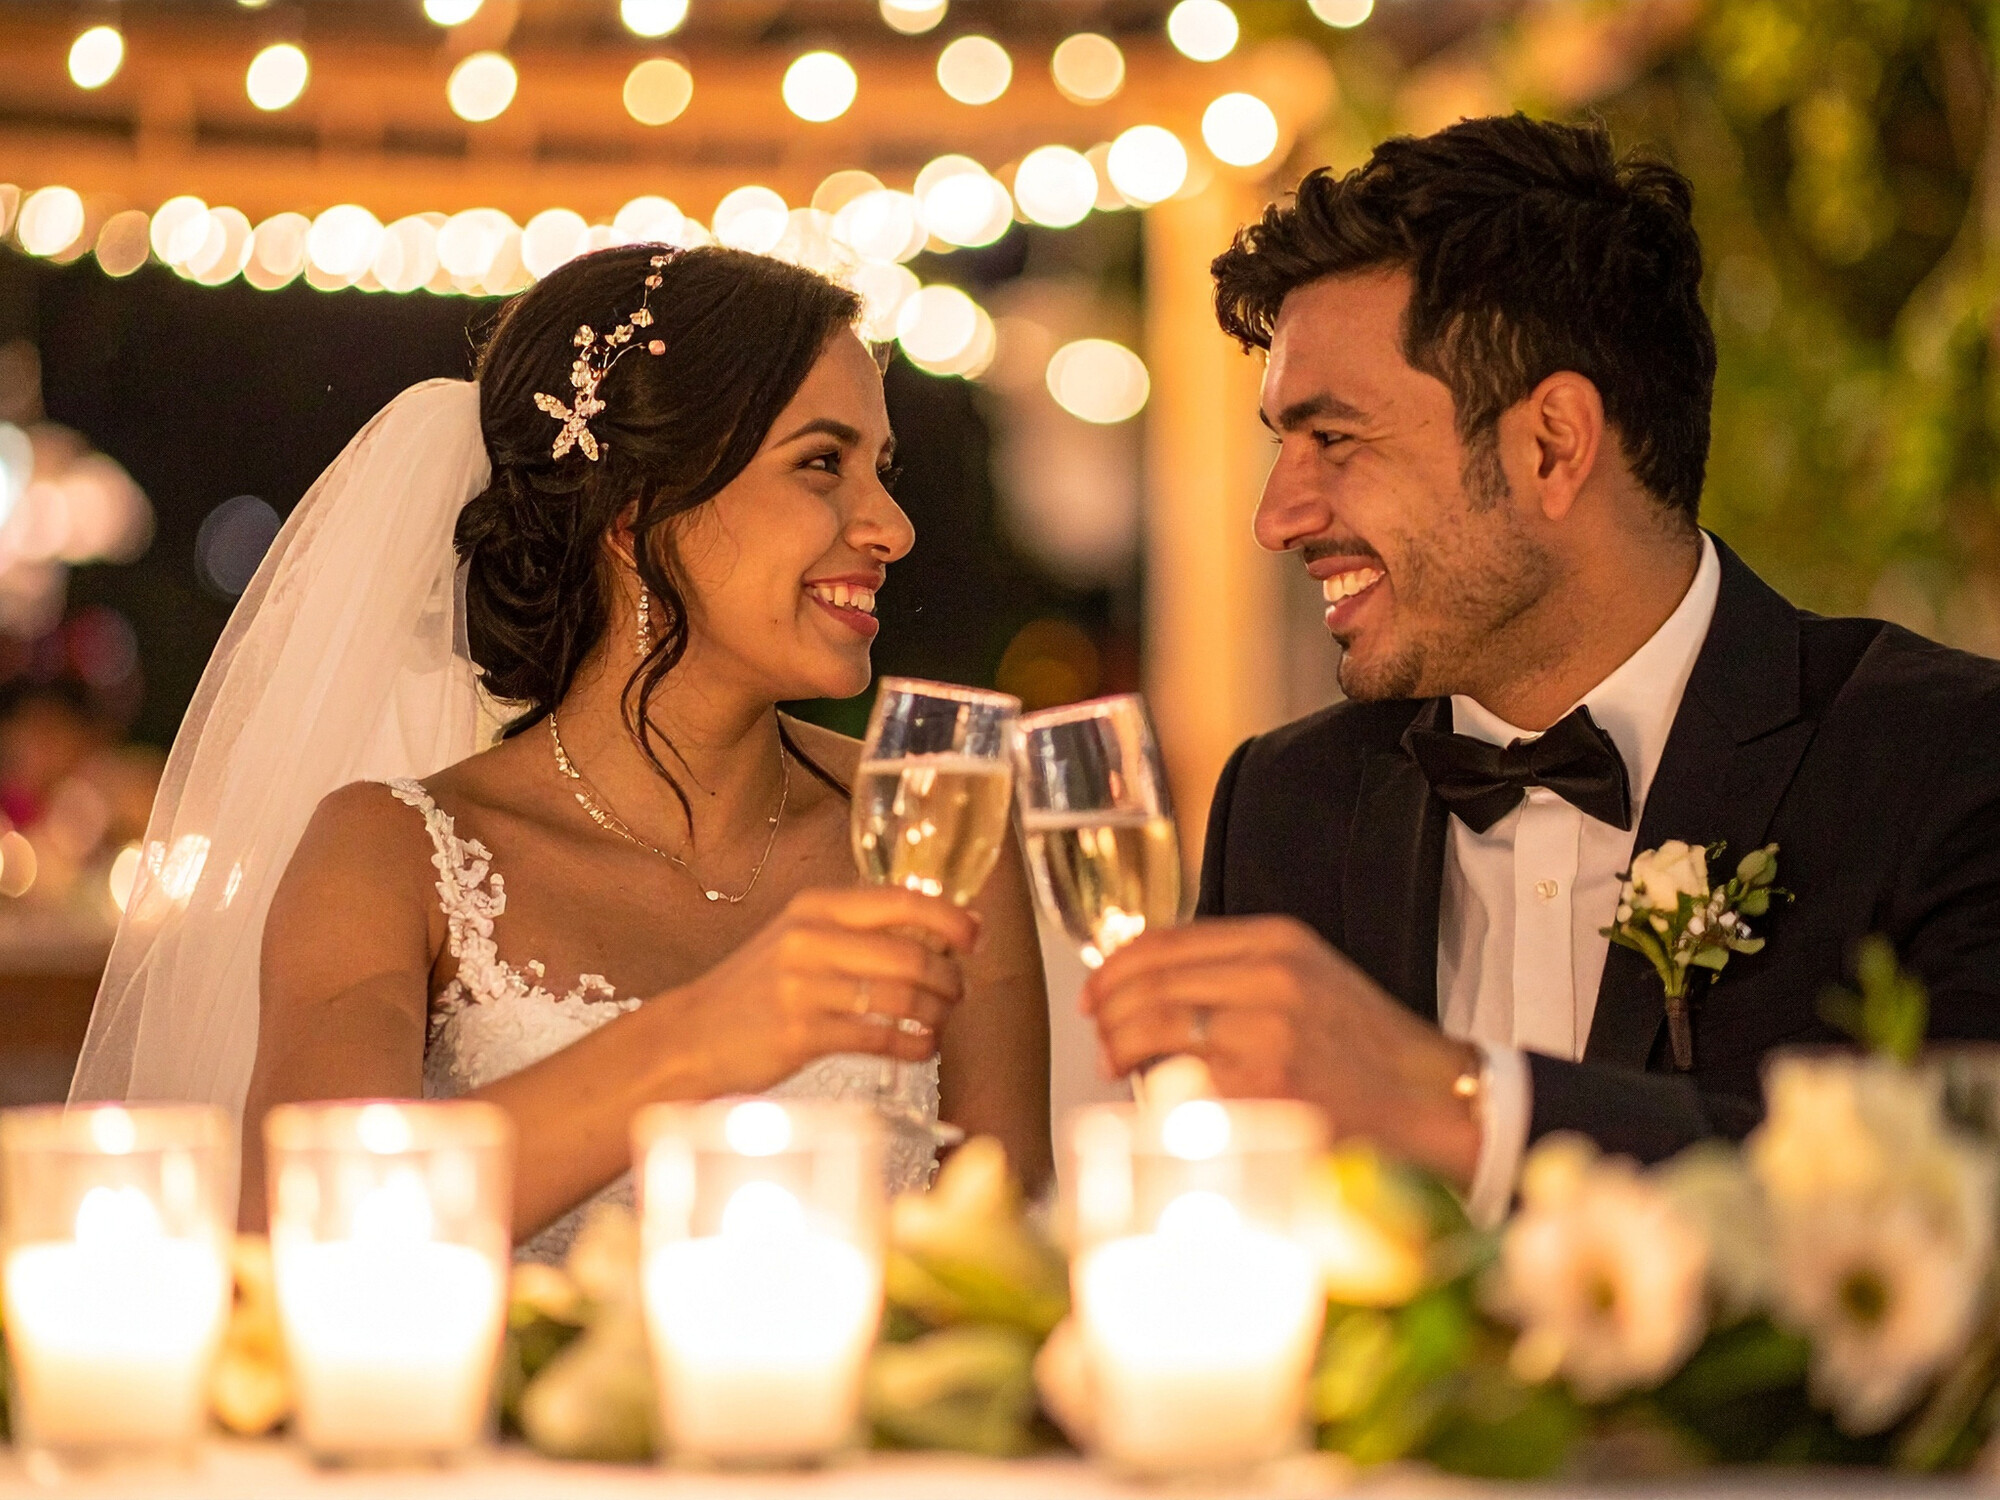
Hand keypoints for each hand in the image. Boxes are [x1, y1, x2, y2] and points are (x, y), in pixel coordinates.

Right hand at [648, 886, 978, 1096]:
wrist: (690, 1036)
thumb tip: (937, 930)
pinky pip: (879, 1037)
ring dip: (936, 1012)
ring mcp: (804, 987)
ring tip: (940, 1021)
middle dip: (949, 977)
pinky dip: (913, 1045)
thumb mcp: (798, 939)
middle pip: (910, 954)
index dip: (948, 917)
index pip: (899, 901)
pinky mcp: (802, 1034)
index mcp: (814, 907)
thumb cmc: (754, 990)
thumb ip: (857, 931)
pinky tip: (921, 1048)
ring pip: (900, 996)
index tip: (975, 935)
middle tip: (958, 991)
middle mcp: (810, 939)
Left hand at [1080, 916, 1481, 1187]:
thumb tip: (1155, 988)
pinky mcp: (1265, 1083)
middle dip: (1109, 1010)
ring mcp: (1266, 1029)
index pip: (1167, 939)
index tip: (1097, 990)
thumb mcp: (1308, 976)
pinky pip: (1183, 1077)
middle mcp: (1269, 975)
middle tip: (1100, 1034)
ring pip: (1156, 1024)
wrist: (1430, 1095)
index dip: (1117, 966)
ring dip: (1119, 1045)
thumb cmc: (1365, 1046)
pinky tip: (1147, 1096)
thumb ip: (1240, 970)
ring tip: (1114, 1063)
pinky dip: (1151, 1086)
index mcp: (1277, 940)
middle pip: (1151, 981)